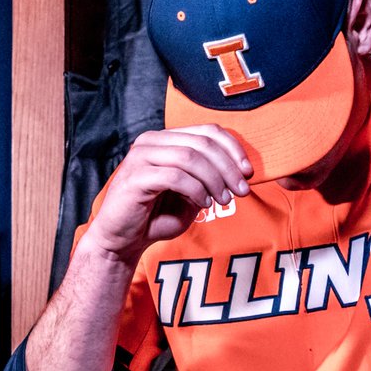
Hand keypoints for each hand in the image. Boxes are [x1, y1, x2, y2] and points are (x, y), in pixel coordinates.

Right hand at [83, 125, 252, 264]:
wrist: (123, 240)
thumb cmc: (156, 217)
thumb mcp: (192, 194)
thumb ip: (209, 178)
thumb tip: (240, 171)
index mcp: (166, 139)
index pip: (208, 131)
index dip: (233, 149)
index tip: (248, 173)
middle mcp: (152, 141)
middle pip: (202, 143)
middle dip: (228, 167)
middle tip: (241, 191)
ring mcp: (141, 156)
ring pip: (190, 157)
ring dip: (214, 180)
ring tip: (223, 201)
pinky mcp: (135, 176)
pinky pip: (175, 176)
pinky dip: (196, 190)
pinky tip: (203, 204)